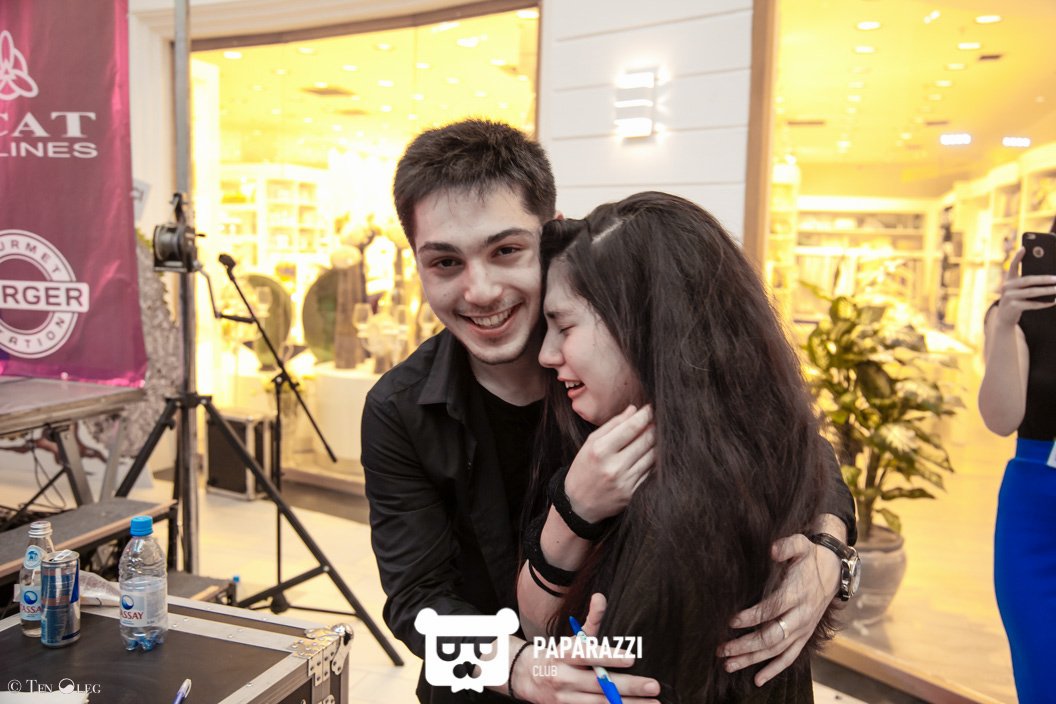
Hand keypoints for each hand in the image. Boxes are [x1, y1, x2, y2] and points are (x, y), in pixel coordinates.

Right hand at [513, 593, 660, 703]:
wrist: (525, 678)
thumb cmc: (558, 656)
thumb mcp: (572, 639)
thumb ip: (591, 621)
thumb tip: (601, 597)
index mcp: (564, 655)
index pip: (587, 655)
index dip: (609, 657)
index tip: (631, 657)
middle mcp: (563, 677)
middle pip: (598, 684)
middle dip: (628, 686)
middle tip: (653, 685)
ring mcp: (564, 699)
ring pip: (599, 703)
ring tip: (652, 703)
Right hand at [565, 405, 655, 522]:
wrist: (578, 504)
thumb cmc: (583, 469)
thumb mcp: (590, 443)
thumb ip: (612, 425)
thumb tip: (633, 410)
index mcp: (600, 450)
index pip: (630, 428)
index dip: (645, 415)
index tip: (651, 408)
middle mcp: (613, 466)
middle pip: (645, 441)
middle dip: (654, 427)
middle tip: (658, 419)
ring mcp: (624, 481)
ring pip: (651, 456)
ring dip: (657, 443)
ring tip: (657, 434)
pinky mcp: (632, 493)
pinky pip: (649, 472)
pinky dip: (653, 460)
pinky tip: (652, 453)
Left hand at [718, 534, 838, 686]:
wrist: (834, 571)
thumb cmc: (810, 558)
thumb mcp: (801, 545)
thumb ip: (787, 546)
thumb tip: (772, 550)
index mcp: (797, 594)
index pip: (773, 609)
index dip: (753, 617)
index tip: (731, 621)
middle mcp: (801, 616)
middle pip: (772, 636)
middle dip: (746, 645)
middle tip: (722, 650)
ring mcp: (803, 629)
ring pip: (777, 650)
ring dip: (753, 660)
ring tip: (729, 665)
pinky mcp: (803, 636)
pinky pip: (790, 657)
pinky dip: (774, 670)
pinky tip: (757, 680)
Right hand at [994, 248, 1055, 327]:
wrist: (1004, 317)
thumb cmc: (1016, 299)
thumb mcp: (1017, 289)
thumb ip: (1027, 282)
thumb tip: (1048, 278)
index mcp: (1009, 280)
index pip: (1013, 266)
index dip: (1018, 257)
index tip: (1024, 248)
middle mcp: (1007, 287)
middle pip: (1028, 280)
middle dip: (1044, 279)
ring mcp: (1009, 297)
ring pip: (1031, 292)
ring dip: (1047, 291)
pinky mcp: (1013, 307)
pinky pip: (1032, 304)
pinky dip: (1043, 303)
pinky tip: (1053, 301)